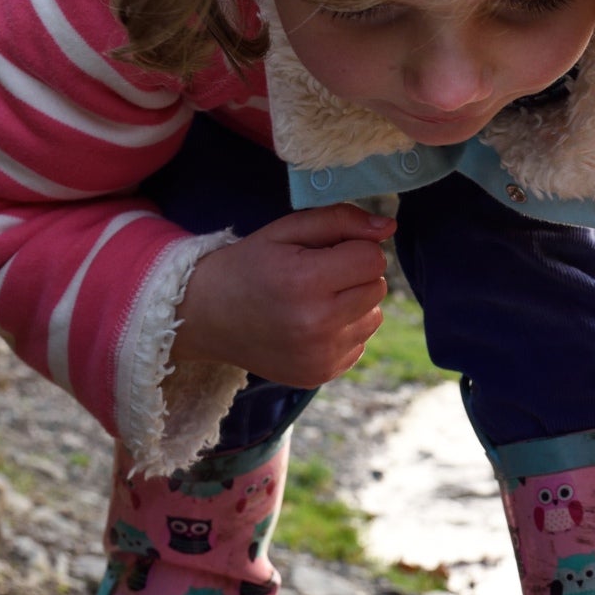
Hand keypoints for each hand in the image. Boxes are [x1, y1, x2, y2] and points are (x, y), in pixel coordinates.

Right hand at [171, 205, 393, 386]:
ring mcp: (319, 355)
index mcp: (305, 281)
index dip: (354, 248)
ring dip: (354, 305)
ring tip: (312, 301)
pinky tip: (309, 325)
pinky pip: (360, 344)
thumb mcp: (286, 229)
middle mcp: (316, 324)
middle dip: (356, 275)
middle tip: (317, 275)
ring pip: (374, 317)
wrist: (205, 316)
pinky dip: (343, 331)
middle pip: (378, 287)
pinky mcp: (320, 374)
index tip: (326, 252)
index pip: (373, 258)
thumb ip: (340, 220)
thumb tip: (389, 227)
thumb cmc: (249, 265)